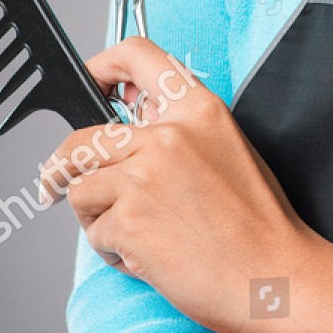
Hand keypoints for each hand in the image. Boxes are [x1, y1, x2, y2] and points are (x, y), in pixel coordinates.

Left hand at [39, 36, 318, 332]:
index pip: (136, 55)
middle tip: (56, 186)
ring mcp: (146, 176)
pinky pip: (95, 232)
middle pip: (83, 139)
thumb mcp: (226, 150)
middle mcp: (169, 135)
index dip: (100, 67)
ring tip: (135, 236)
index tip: (89, 85)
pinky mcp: (130, 221)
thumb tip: (129, 122)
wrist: (276, 276)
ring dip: (96, 218)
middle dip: (62, 169)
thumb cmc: (258, 225)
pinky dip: (112, 251)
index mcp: (199, 109)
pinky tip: (149, 259)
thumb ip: (178, 130)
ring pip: (81, 189)